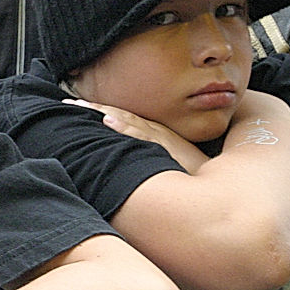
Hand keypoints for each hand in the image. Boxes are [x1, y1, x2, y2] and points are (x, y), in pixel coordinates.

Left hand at [65, 98, 207, 171]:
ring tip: (80, 105)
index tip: (77, 106)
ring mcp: (160, 141)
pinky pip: (141, 136)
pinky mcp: (166, 150)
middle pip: (120, 116)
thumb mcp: (171, 165)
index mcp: (156, 136)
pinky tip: (108, 120)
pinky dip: (124, 127)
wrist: (222, 187)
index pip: (123, 119)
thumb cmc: (197, 179)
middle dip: (93, 108)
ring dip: (102, 111)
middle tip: (67, 102)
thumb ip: (152, 159)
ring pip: (126, 121)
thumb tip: (131, 161)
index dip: (100, 110)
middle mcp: (156, 134)